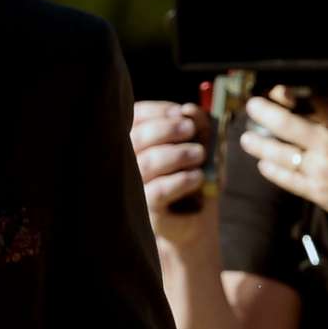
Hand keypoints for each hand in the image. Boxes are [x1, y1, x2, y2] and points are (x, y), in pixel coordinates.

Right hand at [130, 99, 215, 254]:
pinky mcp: (145, 210)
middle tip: (190, 130)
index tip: (180, 112)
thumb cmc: (192, 176)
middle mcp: (126, 163)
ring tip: (199, 154)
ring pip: (148, 162)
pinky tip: (197, 177)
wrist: (194, 219)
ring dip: (178, 154)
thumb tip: (190, 109)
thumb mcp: (201, 146)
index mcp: (134, 143)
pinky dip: (182, 180)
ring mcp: (133, 187)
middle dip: (167, 129)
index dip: (157, 111)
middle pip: (137, 138)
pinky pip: (159, 190)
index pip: (134, 118)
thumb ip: (198, 125)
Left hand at [237, 87, 327, 237]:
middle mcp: (324, 145)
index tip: (276, 89)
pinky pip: (288, 181)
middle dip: (264, 113)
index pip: (309, 102)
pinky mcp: (317, 193)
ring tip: (245, 138)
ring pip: (280, 155)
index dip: (287, 94)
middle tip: (250, 106)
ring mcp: (317, 170)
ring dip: (260, 145)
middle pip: (285, 125)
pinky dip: (273, 172)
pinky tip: (263, 166)